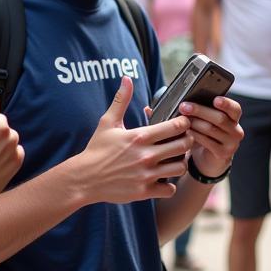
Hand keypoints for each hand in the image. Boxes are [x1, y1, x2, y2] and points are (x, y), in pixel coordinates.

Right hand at [75, 77, 193, 202]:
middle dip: (187, 141)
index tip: (182, 124)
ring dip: (180, 163)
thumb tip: (127, 78)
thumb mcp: (107, 122)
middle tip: (183, 141)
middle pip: (183, 146)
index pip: (175, 126)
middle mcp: (145, 155)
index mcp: (139, 136)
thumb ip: (121, 100)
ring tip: (174, 160)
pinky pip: (169, 189)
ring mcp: (146, 174)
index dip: (183, 123)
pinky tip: (163, 179)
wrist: (84, 179)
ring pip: (180, 168)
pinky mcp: (143, 191)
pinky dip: (169, 185)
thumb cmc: (97, 150)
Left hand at [179, 95, 242, 178]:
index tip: (215, 99)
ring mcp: (231, 144)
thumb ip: (206, 110)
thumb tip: (190, 102)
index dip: (226, 104)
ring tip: (181, 120)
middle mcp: (236, 130)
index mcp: (234, 118)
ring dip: (194, 123)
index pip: (235, 109)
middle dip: (200, 111)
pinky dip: (194, 135)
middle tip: (184, 107)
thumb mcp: (209, 121)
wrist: (208, 158)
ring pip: (211, 129)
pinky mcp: (223, 154)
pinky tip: (186, 132)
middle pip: (220, 118)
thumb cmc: (207, 134)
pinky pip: (207, 141)